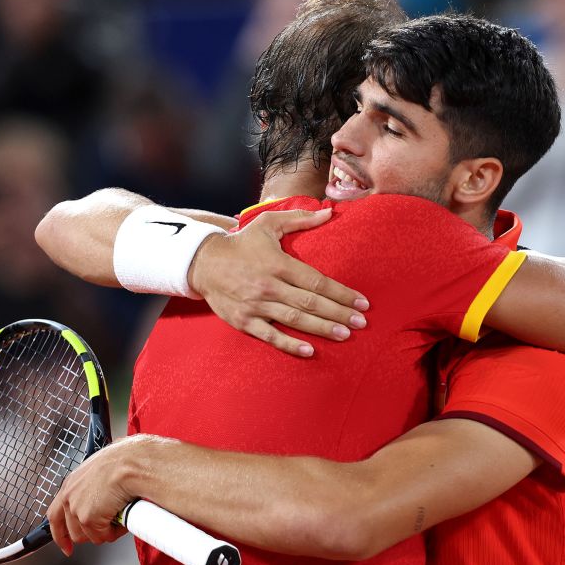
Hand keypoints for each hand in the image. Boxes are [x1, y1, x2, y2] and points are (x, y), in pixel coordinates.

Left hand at [48, 436, 148, 555]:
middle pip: (72, 530)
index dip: (61, 534)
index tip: (66, 546)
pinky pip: (102, 537)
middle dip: (91, 534)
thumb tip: (106, 498)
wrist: (131, 463)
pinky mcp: (88, 519)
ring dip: (105, 532)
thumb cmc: (124, 461)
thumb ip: (96, 487)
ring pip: (88, 536)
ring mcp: (77, 508)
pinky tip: (123, 519)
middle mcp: (69, 496)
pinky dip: (115, 532)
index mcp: (71, 484)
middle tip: (107, 526)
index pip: (56, 515)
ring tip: (119, 518)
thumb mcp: (102, 471)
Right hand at [188, 208, 368, 356]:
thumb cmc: (241, 243)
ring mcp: (256, 306)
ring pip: (295, 320)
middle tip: (361, 322)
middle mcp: (269, 286)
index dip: (342, 293)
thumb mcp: (268, 224)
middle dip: (339, 313)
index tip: (362, 302)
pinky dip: (290, 344)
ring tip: (345, 334)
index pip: (317, 282)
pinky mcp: (244, 321)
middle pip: (310, 303)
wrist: (203, 262)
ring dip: (322, 328)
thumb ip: (300, 219)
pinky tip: (309, 350)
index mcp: (278, 264)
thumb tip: (329, 213)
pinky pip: (270, 336)